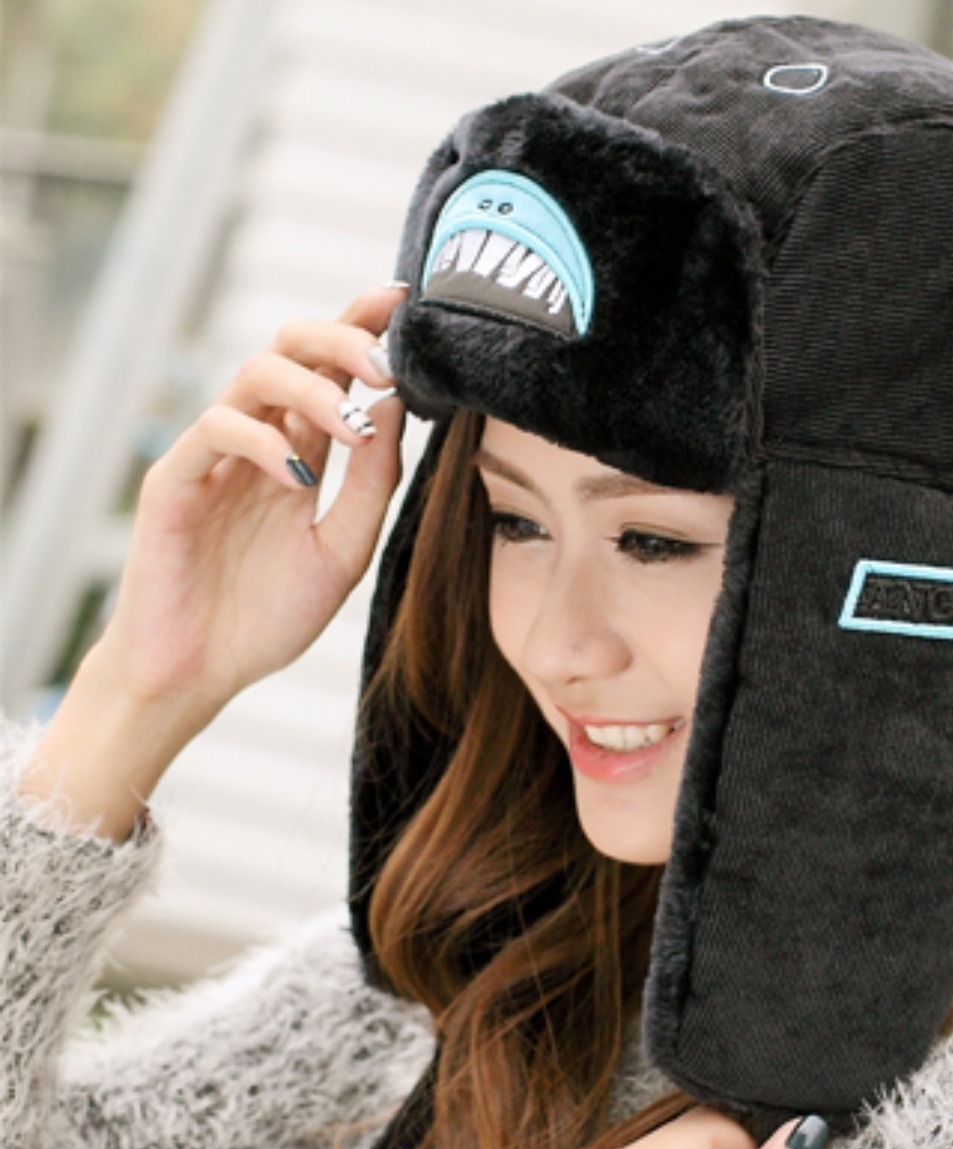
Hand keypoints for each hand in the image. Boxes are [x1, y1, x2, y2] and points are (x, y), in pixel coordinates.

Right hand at [89, 284, 406, 716]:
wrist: (205, 672)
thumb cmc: (270, 615)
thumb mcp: (343, 552)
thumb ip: (373, 485)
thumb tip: (397, 405)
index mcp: (302, 451)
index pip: (332, 370)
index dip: (363, 326)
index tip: (406, 301)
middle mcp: (261, 440)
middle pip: (293, 349)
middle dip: (340, 338)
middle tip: (383, 361)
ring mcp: (216, 456)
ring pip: (254, 376)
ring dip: (310, 389)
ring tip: (351, 426)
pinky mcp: (175, 479)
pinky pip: (214, 429)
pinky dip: (261, 439)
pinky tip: (295, 473)